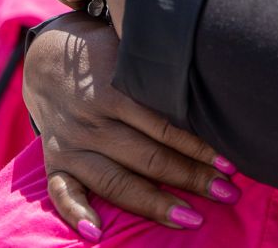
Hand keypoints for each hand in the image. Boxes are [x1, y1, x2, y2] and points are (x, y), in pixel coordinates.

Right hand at [24, 13, 237, 232]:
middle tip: (227, 193)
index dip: (200, 146)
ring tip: (190, 219)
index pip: (165, 126)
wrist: (46, 57)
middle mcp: (93, 121)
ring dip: (154, 203)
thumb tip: (211, 71)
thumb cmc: (105, 52)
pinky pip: (61, 192)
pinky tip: (96, 233)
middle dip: (191, 178)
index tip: (230, 163)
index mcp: (114, 90)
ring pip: (115, 181)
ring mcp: (71, 144)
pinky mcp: (54, 161)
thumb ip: (160, 65)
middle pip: (148, 158)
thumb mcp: (130, 47)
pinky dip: (76, 213)